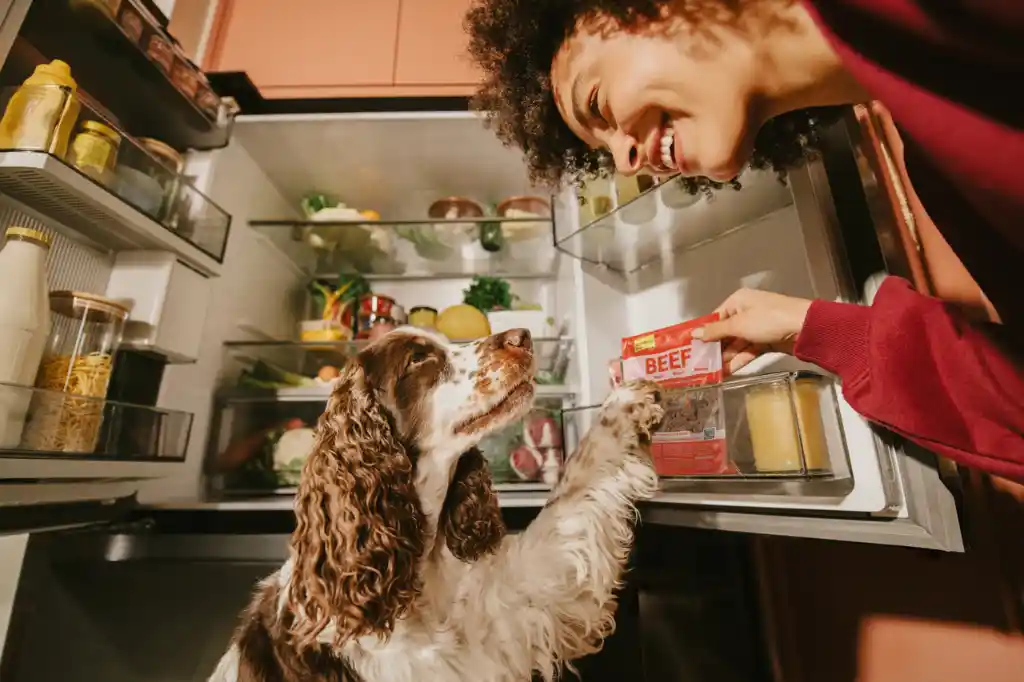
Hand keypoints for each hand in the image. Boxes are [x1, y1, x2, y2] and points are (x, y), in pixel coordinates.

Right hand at [692, 289, 813, 374]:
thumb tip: (694, 333)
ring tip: (711, 372)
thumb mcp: (738, 324)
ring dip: (726, 357)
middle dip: (714, 348)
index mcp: (738, 301)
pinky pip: (748, 351)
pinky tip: (728, 371)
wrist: (805, 328)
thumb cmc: (769, 319)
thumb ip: (716, 331)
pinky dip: (739, 360)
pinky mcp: (766, 340)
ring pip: (736, 344)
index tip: (691, 347)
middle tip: (699, 364)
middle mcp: (746, 312)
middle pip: (725, 332)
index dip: (704, 332)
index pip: (716, 317)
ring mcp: (757, 327)